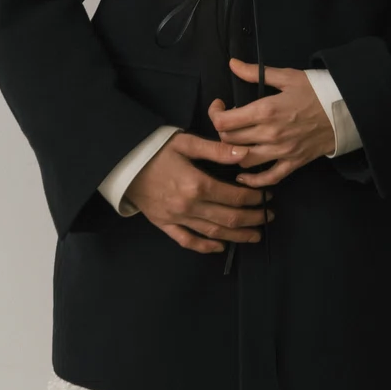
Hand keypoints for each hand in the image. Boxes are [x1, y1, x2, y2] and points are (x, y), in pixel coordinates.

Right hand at [124, 131, 275, 254]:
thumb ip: (216, 150)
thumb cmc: (155, 148)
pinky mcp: (164, 224)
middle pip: (228, 218)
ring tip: (255, 235)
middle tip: (268, 217)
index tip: (268, 196)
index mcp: (196, 184)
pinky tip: (220, 247)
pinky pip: (188, 241)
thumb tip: (244, 153)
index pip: (234, 196)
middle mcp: (189, 206)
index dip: (254, 198)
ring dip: (237, 236)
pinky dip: (206, 247)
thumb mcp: (186, 142)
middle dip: (253, 219)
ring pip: (213, 233)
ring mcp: (176, 218)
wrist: (122, 162)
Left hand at [208, 58, 335, 188]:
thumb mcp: (287, 76)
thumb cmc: (316, 90)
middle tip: (228, 121)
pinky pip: (268, 178)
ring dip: (233, 153)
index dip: (215, 114)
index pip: (224, 122)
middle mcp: (270, 134)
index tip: (219, 106)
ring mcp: (281, 152)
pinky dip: (253, 180)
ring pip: (243, 160)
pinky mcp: (293, 163)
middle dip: (223, 131)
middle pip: (230, 141)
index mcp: (265, 110)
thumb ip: (255, 72)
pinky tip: (243, 175)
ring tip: (235, 142)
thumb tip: (232, 63)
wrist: (346, 109)